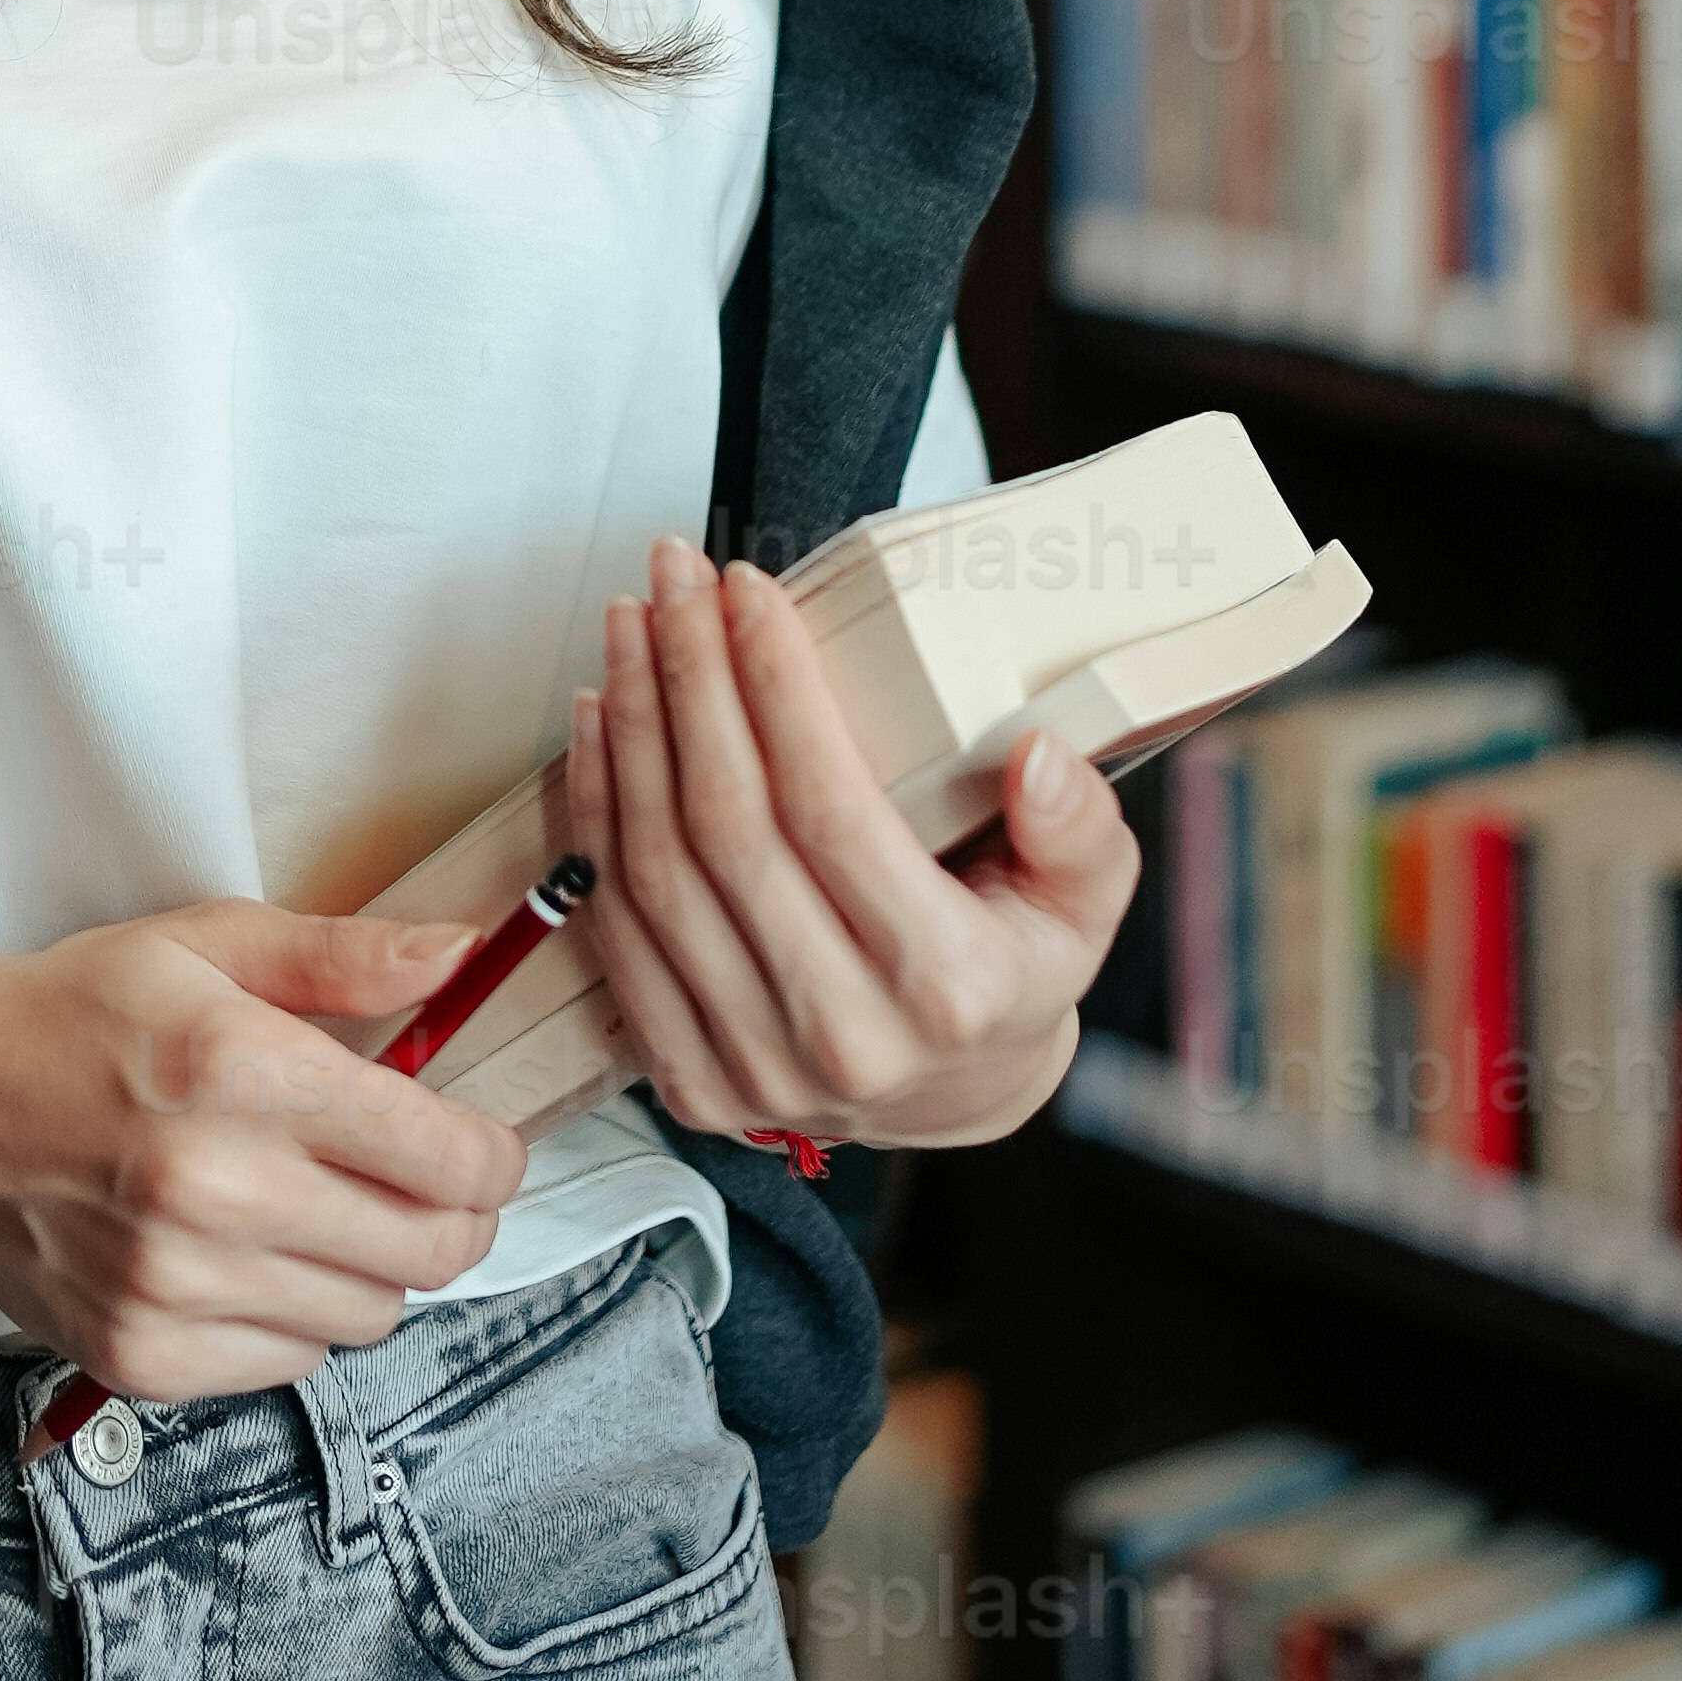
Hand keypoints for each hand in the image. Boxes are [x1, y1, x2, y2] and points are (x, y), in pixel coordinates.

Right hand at [0, 899, 531, 1402]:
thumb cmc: (75, 1014)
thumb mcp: (205, 942)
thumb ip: (343, 954)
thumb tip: (459, 954)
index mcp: (242, 1070)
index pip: (445, 1158)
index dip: (493, 1157)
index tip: (482, 1144)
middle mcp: (215, 1189)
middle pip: (429, 1252)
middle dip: (454, 1217)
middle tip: (424, 1183)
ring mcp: (176, 1286)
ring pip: (370, 1315)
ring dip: (373, 1268)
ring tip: (321, 1210)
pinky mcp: (145, 1355)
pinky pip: (293, 1364)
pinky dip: (299, 1317)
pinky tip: (256, 1258)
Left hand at [566, 535, 1138, 1157]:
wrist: (953, 1097)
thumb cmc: (1008, 977)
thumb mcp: (1084, 902)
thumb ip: (1082, 829)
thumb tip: (1040, 760)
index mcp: (950, 988)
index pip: (831, 809)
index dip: (775, 687)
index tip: (749, 594)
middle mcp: (846, 1037)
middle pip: (729, 827)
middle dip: (690, 679)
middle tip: (674, 583)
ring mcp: (756, 1069)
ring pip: (658, 869)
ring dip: (634, 729)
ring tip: (631, 629)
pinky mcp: (690, 1079)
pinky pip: (620, 926)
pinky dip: (597, 813)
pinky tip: (601, 724)